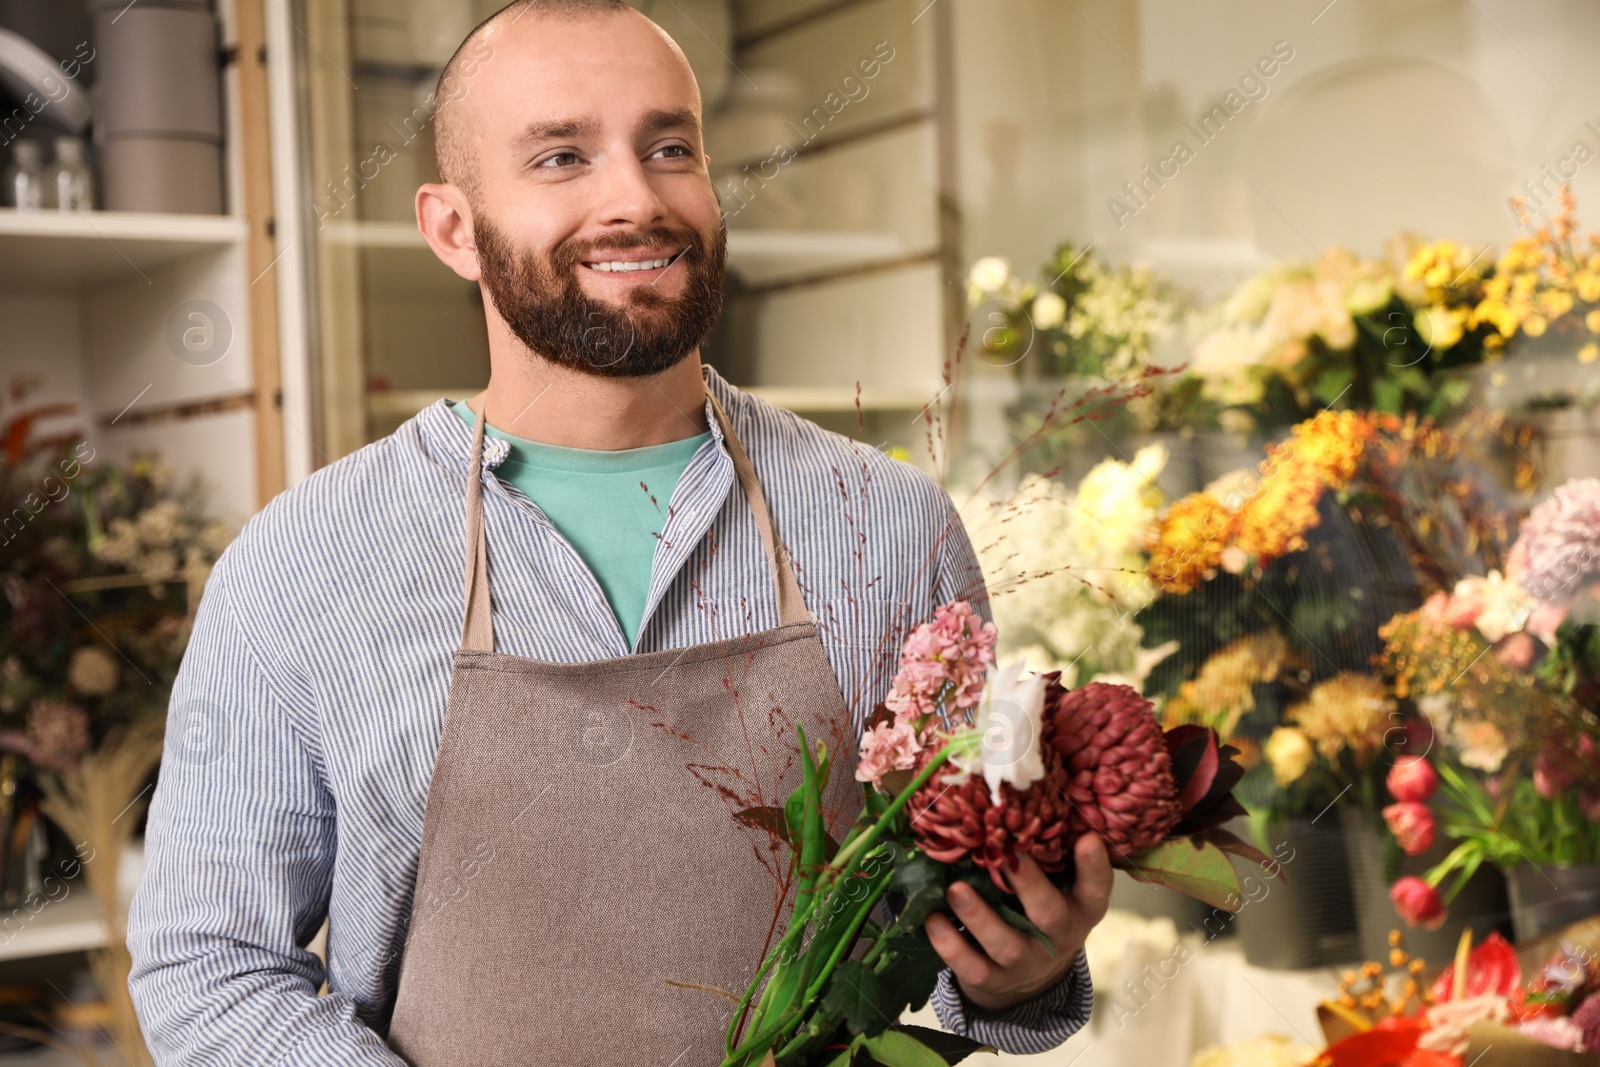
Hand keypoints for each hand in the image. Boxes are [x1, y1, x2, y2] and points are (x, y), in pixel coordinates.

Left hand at [923, 835, 1112, 1012]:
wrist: (1028, 970)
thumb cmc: (1039, 904)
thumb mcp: (1056, 882)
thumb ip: (1044, 852)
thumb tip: (1013, 797)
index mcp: (1081, 907)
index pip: (1095, 888)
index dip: (1094, 867)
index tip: (1087, 839)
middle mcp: (1060, 936)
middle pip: (1049, 914)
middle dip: (1028, 884)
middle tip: (1006, 854)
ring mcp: (1027, 962)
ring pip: (1006, 944)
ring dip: (979, 916)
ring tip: (955, 889)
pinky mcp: (996, 981)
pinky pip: (973, 968)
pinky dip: (951, 946)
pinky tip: (932, 920)